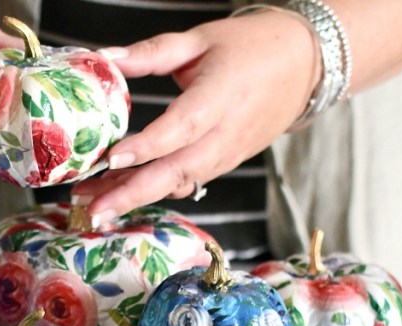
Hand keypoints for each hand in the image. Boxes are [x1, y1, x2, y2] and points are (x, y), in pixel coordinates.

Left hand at [71, 9, 320, 225]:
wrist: (306, 63)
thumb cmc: (252, 46)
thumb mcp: (200, 39)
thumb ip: (151, 53)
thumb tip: (104, 58)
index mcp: (221, 95)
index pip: (181, 127)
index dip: (147, 146)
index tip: (111, 159)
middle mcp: (227, 132)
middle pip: (179, 170)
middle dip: (134, 194)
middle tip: (95, 210)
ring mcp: (229, 153)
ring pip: (181, 182)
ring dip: (139, 197)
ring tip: (97, 205)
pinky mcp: (228, 162)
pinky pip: (190, 182)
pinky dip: (158, 190)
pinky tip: (125, 192)